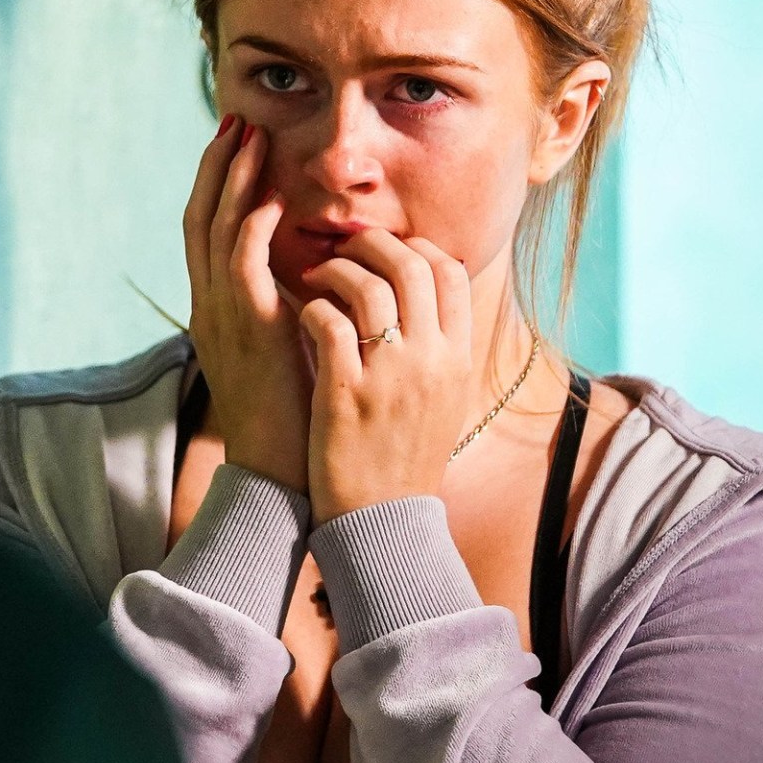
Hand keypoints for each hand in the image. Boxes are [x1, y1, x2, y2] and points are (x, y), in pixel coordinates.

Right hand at [184, 116, 309, 491]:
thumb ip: (287, 306)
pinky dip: (251, 227)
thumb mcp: (284, 348)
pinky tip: (271, 199)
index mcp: (216, 309)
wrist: (280, 471)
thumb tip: (311, 271)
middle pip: (199, 218)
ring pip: (214, 232)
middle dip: (218, 167)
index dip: (218, 183)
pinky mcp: (248, 333)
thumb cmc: (294, 412)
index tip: (237, 141)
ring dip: (233, 182)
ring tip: (251, 138)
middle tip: (236, 120)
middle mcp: (209, 306)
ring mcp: (223, 318)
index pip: (206, 230)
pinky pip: (240, 268)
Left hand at [298, 230, 472, 524]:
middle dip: (372, 244)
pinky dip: (314, 307)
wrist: (382, 519)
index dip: (415, 246)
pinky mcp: (346, 394)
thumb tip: (429, 291)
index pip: (449, 272)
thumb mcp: (444, 399)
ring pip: (368, 287)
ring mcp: (390, 378)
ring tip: (317, 278)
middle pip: (410, 267)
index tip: (386, 248)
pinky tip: (304, 313)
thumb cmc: (404, 455)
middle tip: (343, 248)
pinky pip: (330, 323)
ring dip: (337, 271)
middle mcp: (431, 362)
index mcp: (457, 358)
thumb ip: (440, 346)